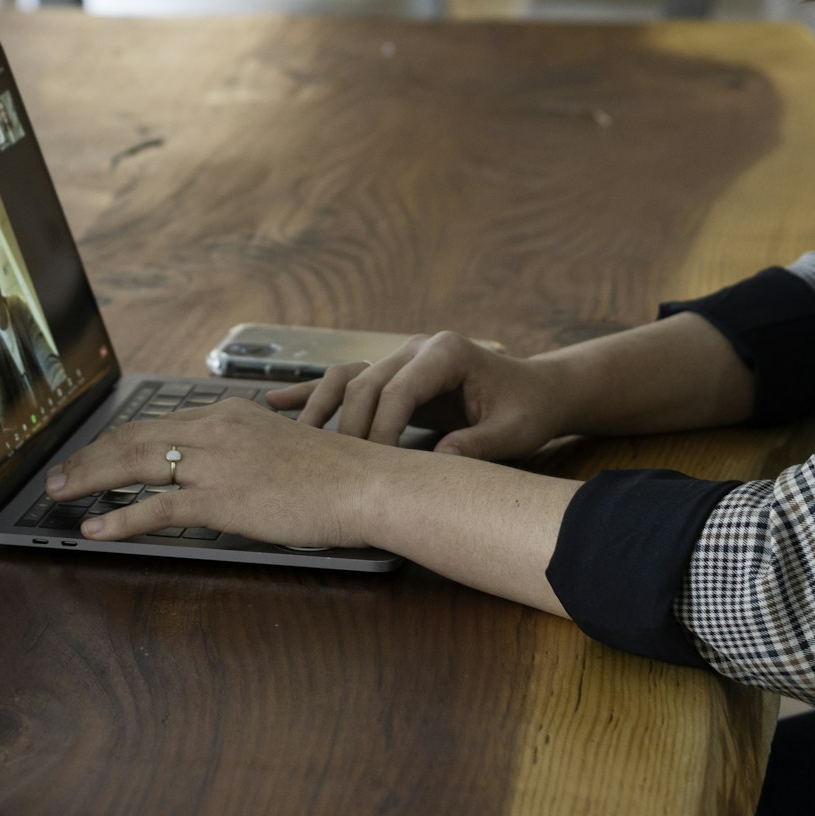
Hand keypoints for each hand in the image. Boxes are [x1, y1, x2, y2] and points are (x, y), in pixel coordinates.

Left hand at [43, 399, 388, 548]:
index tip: (92, 453)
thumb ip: (244, 452)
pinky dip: (120, 518)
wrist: (364, 484)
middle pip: (133, 438)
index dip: (116, 440)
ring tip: (59, 495)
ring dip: (89, 479)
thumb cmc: (335, 474)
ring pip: (134, 465)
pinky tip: (96, 529)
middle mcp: (215, 429)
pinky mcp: (222, 498)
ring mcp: (216, 463)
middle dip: (88, 456)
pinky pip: (157, 508)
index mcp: (228, 415)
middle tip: (58, 474)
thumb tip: (221, 473)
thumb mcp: (281, 447)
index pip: (157, 424)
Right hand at [266, 331, 571, 460]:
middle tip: (335, 468)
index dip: (381, 430)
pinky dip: (313, 392)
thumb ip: (478, 445)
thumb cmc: (528, 410)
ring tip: (292, 436)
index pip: (397, 390)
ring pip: (348, 379)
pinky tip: (277, 402)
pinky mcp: (394, 372)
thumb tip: (440, 464)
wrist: (537, 390)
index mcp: (446, 352)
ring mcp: (402, 356)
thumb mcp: (513, 432)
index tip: (373, 467)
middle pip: (365, 383)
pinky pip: (347, 380)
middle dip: (349, 427)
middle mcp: (418, 347)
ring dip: (320, 407)